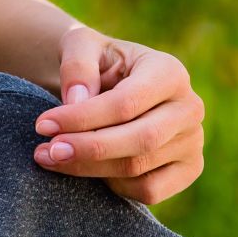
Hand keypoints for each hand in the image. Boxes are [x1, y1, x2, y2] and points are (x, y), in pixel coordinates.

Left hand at [34, 26, 204, 204]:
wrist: (114, 84)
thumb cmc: (97, 63)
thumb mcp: (81, 46)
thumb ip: (77, 65)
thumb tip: (77, 100)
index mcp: (169, 71)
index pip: (127, 103)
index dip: (82, 118)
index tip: (43, 125)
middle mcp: (189, 107)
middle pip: (139, 140)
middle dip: (87, 149)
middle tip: (46, 151)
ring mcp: (193, 140)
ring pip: (138, 168)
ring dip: (88, 168)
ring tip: (51, 157)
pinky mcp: (189, 168)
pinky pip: (150, 190)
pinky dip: (114, 186)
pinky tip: (89, 168)